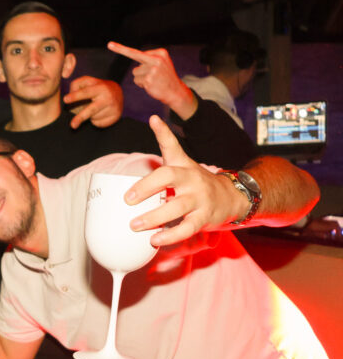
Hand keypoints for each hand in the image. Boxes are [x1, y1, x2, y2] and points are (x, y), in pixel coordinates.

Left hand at [64, 76, 123, 128]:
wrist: (117, 93)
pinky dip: (96, 121)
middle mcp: (107, 96)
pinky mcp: (116, 115)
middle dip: (81, 117)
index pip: (85, 92)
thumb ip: (76, 86)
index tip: (65, 100)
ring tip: (94, 108)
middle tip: (72, 125)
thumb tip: (70, 97)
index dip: (75, 96)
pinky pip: (99, 123)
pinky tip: (100, 114)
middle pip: (92, 109)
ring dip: (89, 116)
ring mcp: (113, 106)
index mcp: (99, 86)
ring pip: (94, 117)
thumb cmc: (96, 88)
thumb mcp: (87, 82)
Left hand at [108, 42, 196, 118]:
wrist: (176, 91)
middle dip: (120, 49)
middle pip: (134, 56)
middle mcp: (156, 59)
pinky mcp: (148, 79)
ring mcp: (152, 69)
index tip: (110, 44)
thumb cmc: (165, 78)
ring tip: (153, 80)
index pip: (138, 51)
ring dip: (141, 78)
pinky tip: (152, 85)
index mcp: (160, 53)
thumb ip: (148, 60)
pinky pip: (137, 81)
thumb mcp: (161, 64)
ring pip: (135, 72)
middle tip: (109, 44)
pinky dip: (142, 84)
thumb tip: (135, 67)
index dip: (123, 49)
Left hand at [125, 116, 247, 246]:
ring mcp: (199, 199)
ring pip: (177, 207)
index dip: (162, 134)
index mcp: (182, 165)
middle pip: (168, 178)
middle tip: (127, 200)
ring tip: (134, 225)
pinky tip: (154, 240)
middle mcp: (191, 179)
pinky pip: (187, 228)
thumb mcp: (182, 161)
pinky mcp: (204, 217)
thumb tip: (152, 118)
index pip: (171, 148)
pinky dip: (170, 236)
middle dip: (146, 187)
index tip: (152, 124)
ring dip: (154, 217)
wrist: (232, 197)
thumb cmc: (196, 180)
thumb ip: (166, 143)